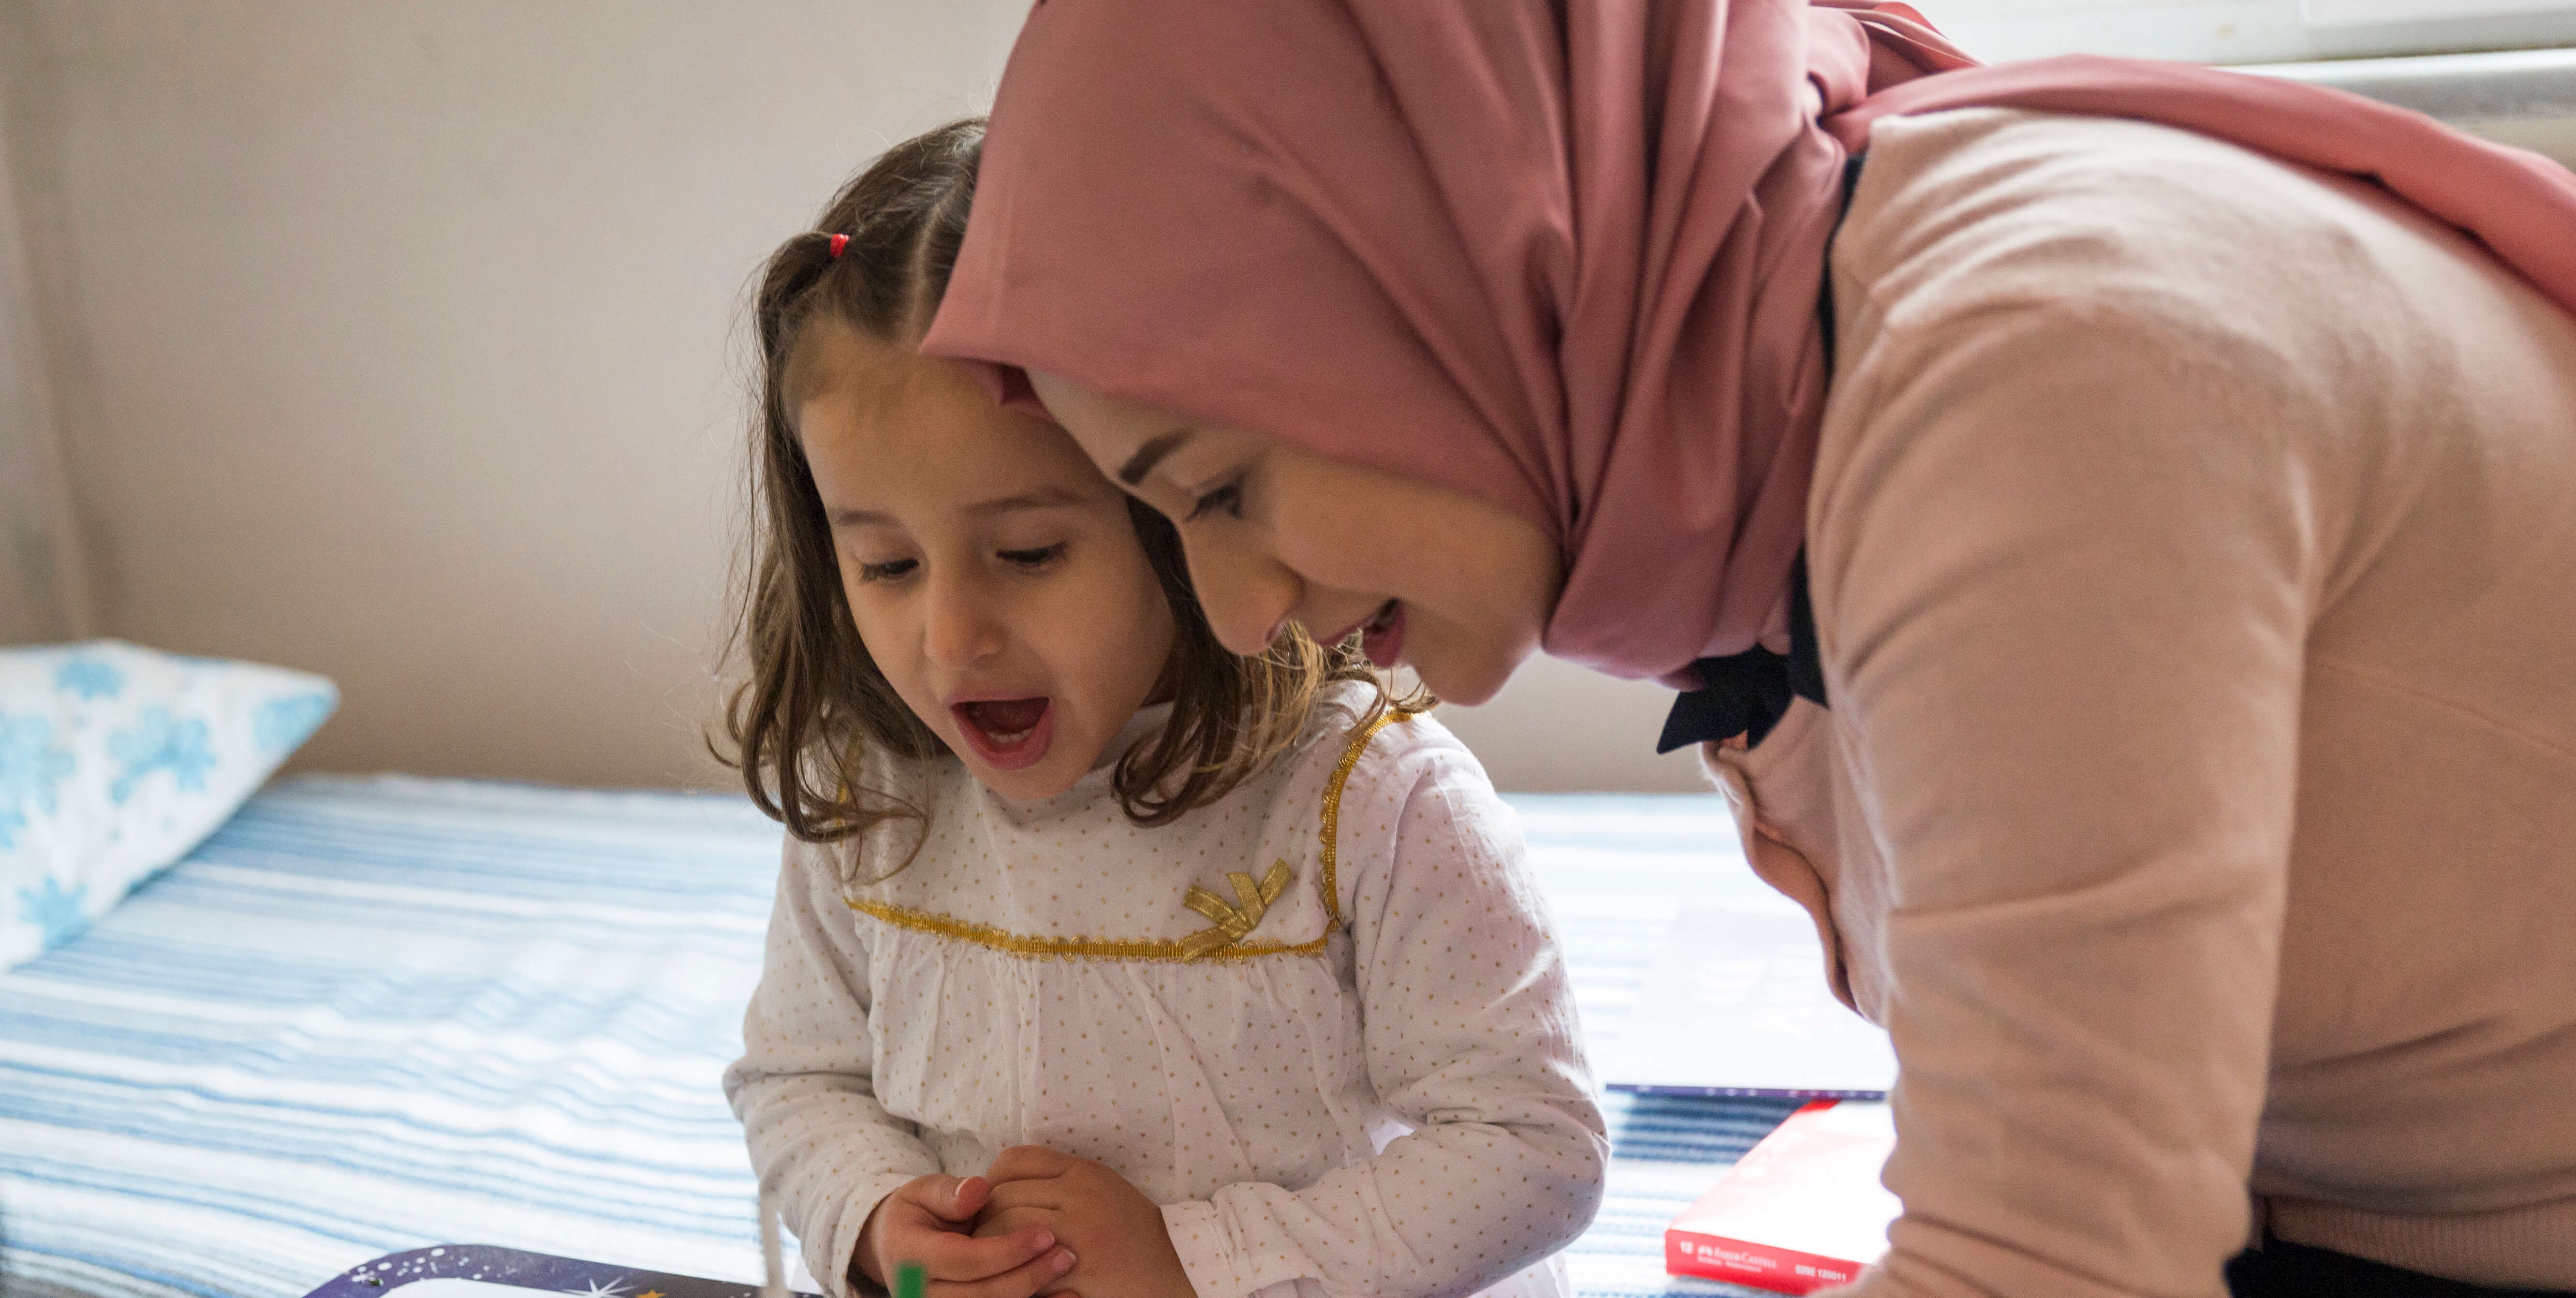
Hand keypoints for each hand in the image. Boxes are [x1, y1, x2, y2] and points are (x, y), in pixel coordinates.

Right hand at [855, 1173, 1076, 1297]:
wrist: (896, 1246)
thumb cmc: (917, 1213)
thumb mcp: (922, 1192)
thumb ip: (949, 1192)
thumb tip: (979, 1190)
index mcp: (912, 1258)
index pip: (965, 1261)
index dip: (1007, 1250)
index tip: (1046, 1232)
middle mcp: (921, 1293)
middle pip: (981, 1295)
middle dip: (1027, 1277)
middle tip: (1067, 1254)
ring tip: (1069, 1278)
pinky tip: (1064, 1297)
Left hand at [975, 1147, 1196, 1297]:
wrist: (1177, 1268)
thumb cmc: (1134, 1233)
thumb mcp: (1101, 1189)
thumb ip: (1060, 1179)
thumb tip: (1002, 1184)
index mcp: (1083, 1170)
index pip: (1015, 1160)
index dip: (990, 1181)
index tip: (984, 1203)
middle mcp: (1080, 1192)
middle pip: (1003, 1195)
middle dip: (982, 1219)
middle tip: (976, 1238)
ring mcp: (1080, 1229)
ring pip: (1006, 1229)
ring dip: (989, 1247)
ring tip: (988, 1262)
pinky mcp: (1079, 1265)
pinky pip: (1026, 1264)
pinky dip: (1012, 1272)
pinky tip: (1013, 1278)